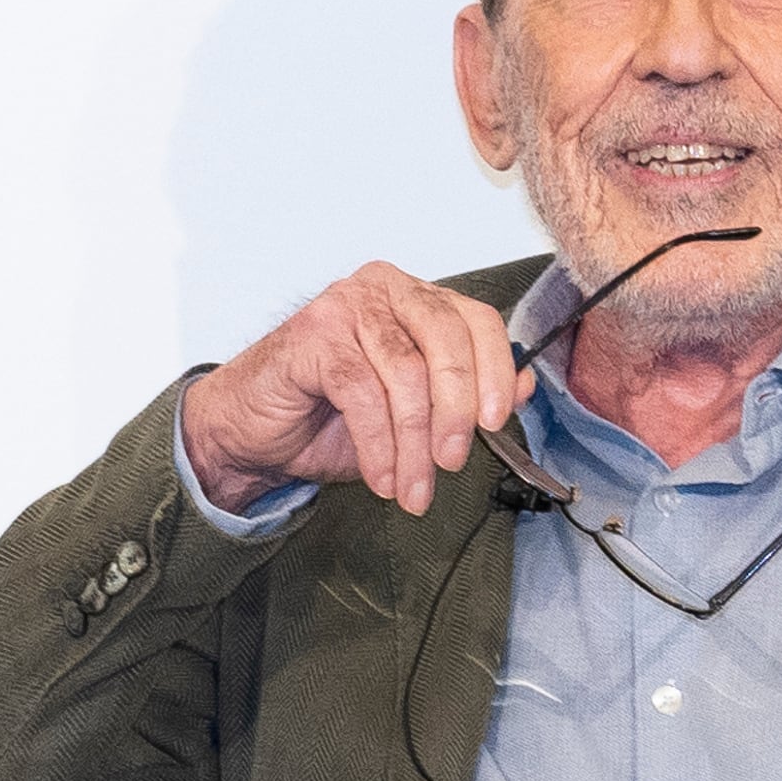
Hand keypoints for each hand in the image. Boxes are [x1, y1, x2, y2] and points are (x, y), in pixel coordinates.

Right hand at [180, 264, 532, 517]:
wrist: (257, 431)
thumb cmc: (333, 418)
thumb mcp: (416, 414)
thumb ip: (468, 396)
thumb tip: (524, 388)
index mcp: (418, 299)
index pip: (477, 320)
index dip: (495, 371)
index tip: (494, 424)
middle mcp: (385, 290)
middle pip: (446, 339)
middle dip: (456, 410)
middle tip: (451, 463)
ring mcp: (346, 306)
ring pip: (405, 373)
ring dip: (414, 443)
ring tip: (412, 490)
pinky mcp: (313, 337)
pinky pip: (363, 394)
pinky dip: (379, 445)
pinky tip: (381, 478)